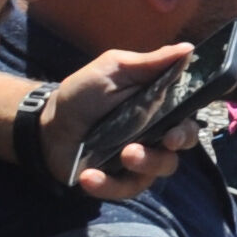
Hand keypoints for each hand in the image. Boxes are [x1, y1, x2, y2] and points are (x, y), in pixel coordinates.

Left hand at [42, 42, 196, 196]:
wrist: (47, 125)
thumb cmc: (82, 94)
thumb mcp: (113, 69)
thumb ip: (150, 62)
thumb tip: (189, 47)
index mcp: (159, 109)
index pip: (186, 120)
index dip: (187, 129)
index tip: (175, 133)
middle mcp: (155, 136)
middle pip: (181, 147)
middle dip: (174, 146)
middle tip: (163, 142)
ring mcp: (139, 160)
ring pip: (160, 170)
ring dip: (146, 164)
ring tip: (123, 155)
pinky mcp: (119, 180)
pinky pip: (126, 189)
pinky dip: (108, 186)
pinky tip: (89, 176)